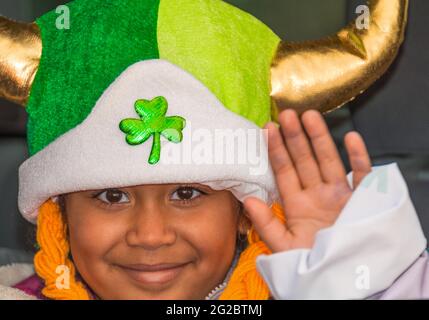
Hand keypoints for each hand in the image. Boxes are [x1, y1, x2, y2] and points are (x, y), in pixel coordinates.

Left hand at [244, 109, 371, 251]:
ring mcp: (339, 196)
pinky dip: (358, 158)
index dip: (276, 151)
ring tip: (309, 116)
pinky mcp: (361, 201)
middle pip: (304, 161)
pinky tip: (350, 137)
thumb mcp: (284, 246)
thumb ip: (266, 224)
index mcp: (297, 204)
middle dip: (295, 138)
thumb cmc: (311, 265)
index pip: (284, 171)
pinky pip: (361, 176)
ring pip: (328, 161)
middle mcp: (317, 195)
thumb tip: (247, 199)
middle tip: (285, 114)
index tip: (268, 129)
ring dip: (320, 139)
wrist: (340, 279)